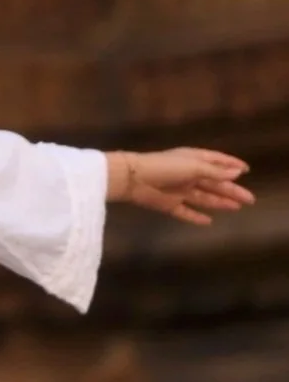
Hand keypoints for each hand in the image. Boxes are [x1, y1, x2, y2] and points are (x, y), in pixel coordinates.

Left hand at [111, 147, 254, 224]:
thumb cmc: (164, 167)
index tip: (246, 169)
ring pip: (204, 198)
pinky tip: (208, 222)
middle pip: (214, 183)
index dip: (231, 165)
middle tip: (250, 199)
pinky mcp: (168, 204)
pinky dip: (196, 217)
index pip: (216, 161)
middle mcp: (187, 174)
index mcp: (193, 159)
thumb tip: (237, 172)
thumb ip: (214, 172)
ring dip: (220, 203)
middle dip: (232, 190)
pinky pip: (185, 212)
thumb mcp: (193, 167)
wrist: (132, 179)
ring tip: (236, 208)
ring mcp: (178, 190)